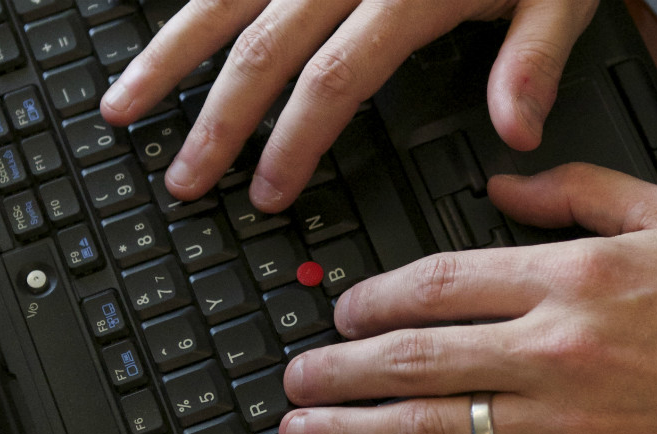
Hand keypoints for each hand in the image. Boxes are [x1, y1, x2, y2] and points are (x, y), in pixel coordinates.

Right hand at [100, 0, 597, 211]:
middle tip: (183, 179)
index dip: (292, 141)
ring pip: (223, 3)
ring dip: (170, 57)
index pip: (331, 80)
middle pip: (261, 51)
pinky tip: (159, 35)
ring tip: (125, 104)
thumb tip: (516, 133)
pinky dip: (191, 6)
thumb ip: (532, 59)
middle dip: (217, 122)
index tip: (266, 192)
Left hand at [278, 163, 656, 433]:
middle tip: (294, 380)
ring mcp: (566, 426)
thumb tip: (505, 184)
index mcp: (573, 279)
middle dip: (339, 370)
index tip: (342, 312)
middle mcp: (557, 350)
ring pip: (430, 430)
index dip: (374, 299)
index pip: (439, 284)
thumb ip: (578, 193)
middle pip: (413, 358)